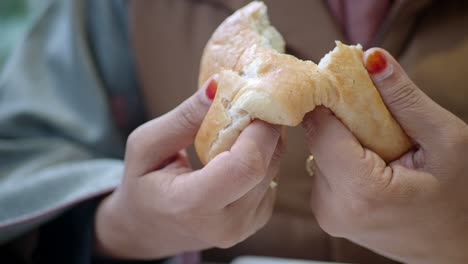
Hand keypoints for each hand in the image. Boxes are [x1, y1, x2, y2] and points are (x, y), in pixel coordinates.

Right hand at [94, 76, 283, 258]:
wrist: (149, 228)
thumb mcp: (146, 144)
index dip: (259, 128)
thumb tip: (219, 84)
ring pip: (274, 170)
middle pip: (266, 165)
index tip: (253, 97)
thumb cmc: (143, 184)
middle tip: (250, 101)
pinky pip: (272, 178)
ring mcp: (246, 227)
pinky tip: (238, 149)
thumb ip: (184, 117)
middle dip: (264, 127)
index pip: (245, 166)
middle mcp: (226, 224)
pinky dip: (262, 156)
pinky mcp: (258, 220)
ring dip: (264, 139)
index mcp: (192, 206)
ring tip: (240, 124)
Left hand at [302, 48, 467, 263]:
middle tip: (375, 115)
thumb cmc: (459, 196)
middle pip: (318, 138)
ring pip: (319, 152)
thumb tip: (371, 57)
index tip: (345, 80)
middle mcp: (331, 207)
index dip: (330, 98)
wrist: (453, 247)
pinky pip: (323, 169)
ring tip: (379, 145)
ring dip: (343, 139)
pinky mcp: (325, 214)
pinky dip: (342, 157)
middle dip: (342, 119)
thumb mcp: (444, 140)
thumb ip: (403, 99)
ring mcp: (325, 214)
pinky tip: (370, 162)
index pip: (320, 126)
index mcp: (361, 191)